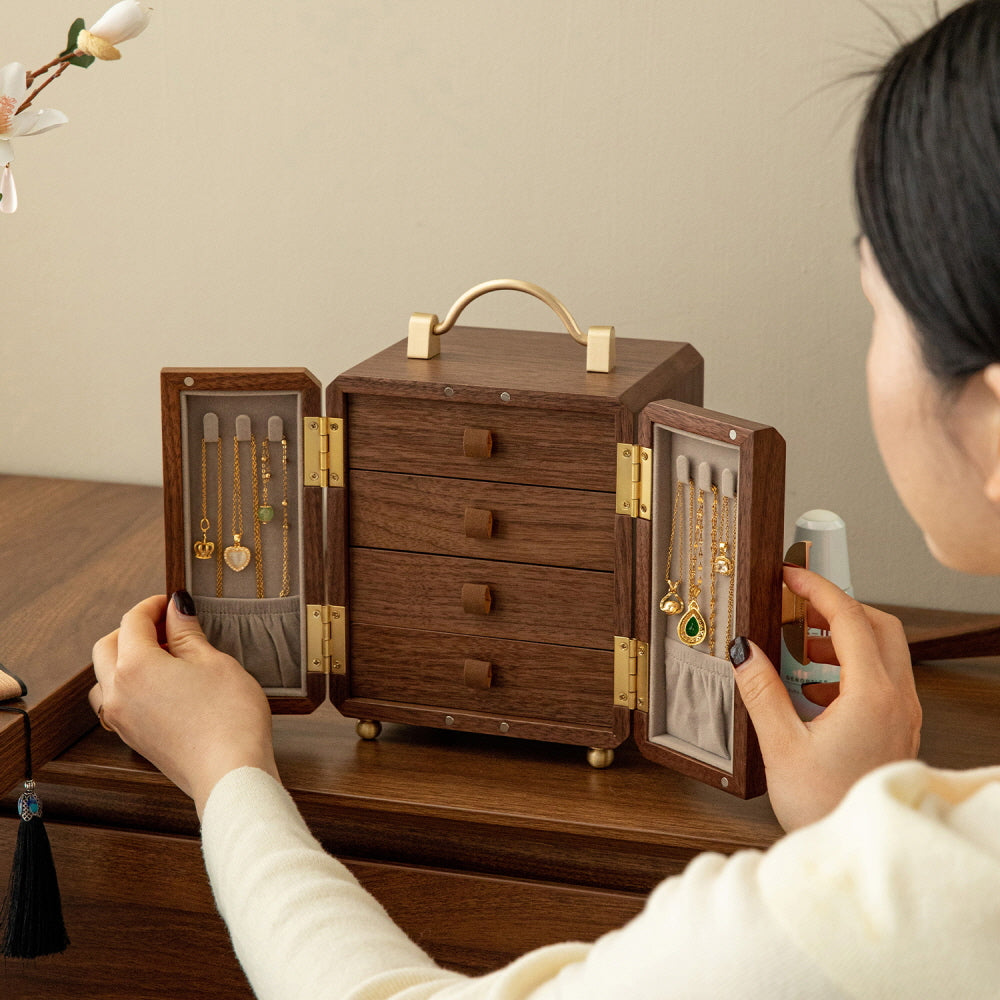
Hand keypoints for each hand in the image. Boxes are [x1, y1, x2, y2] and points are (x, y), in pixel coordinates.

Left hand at [90, 591, 279, 816]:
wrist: (230, 774)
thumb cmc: (229, 718)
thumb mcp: (214, 662)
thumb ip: (187, 633)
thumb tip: (177, 609)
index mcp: (135, 666)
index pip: (132, 621)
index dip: (153, 605)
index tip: (172, 601)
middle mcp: (118, 691)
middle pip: (108, 646)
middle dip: (133, 629)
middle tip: (169, 624)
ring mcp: (121, 718)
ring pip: (105, 676)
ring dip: (126, 658)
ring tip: (166, 656)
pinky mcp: (132, 738)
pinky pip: (116, 700)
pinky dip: (131, 683)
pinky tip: (164, 684)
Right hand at [731, 565, 921, 831]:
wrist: (857, 853)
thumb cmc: (825, 807)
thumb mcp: (781, 746)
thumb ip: (761, 691)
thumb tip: (744, 650)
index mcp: (872, 696)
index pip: (849, 618)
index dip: (817, 589)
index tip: (791, 576)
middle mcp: (896, 700)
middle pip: (878, 626)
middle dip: (837, 608)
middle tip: (798, 607)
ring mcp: (901, 716)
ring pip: (884, 652)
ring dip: (844, 638)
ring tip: (801, 647)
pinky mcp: (896, 731)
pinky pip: (881, 680)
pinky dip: (850, 667)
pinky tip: (814, 689)